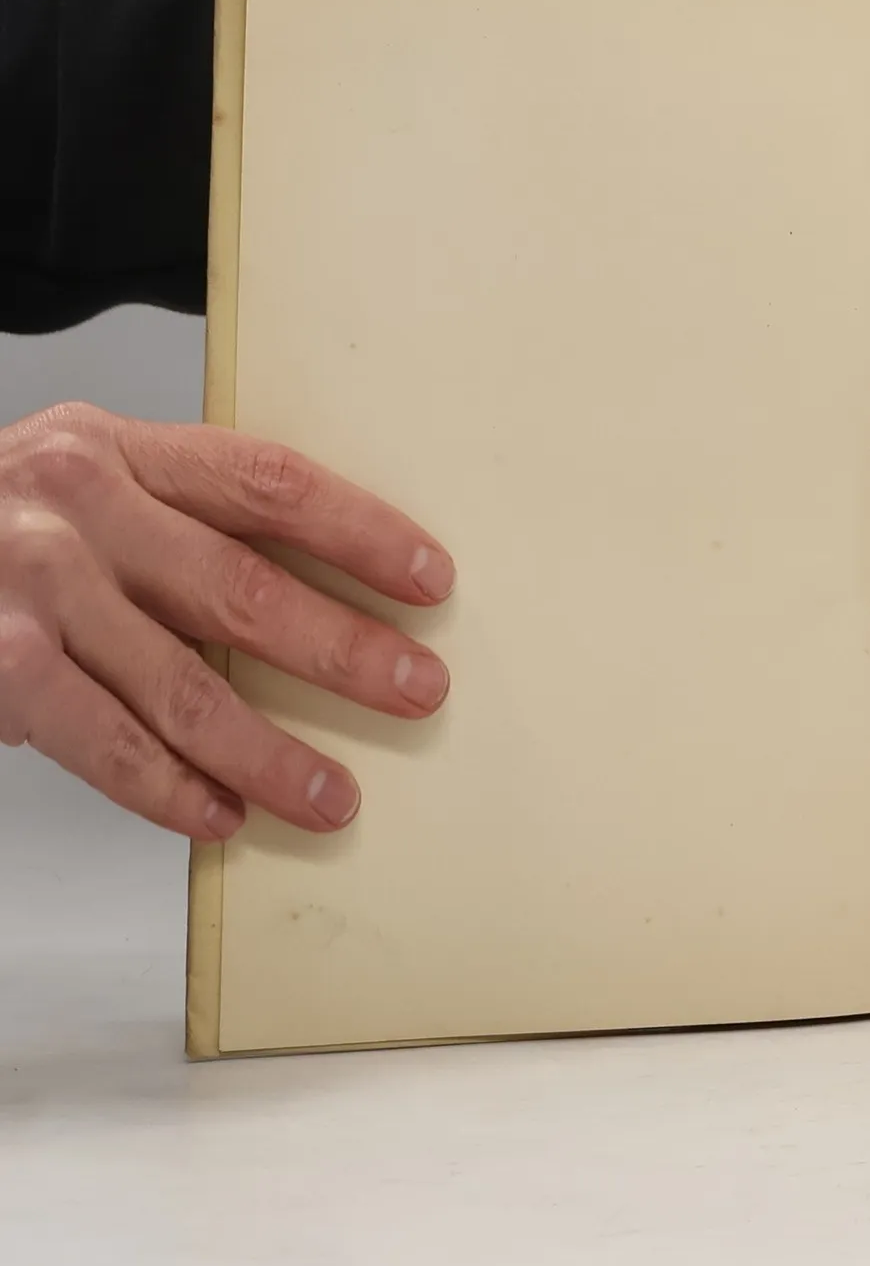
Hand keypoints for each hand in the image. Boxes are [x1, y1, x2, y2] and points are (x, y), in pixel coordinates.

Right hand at [0, 403, 453, 840]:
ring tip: (333, 795)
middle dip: (342, 649)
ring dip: (267, 752)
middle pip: (241, 585)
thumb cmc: (2, 523)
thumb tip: (321, 591)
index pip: (268, 482)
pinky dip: (167, 788)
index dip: (360, 531)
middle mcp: (77, 507)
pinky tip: (224, 815)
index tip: (431, 577)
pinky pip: (102, 740)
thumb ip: (178, 515)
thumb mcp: (85, 482)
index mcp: (121, 450)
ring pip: (180, 683)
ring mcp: (32, 587)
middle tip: (418, 687)